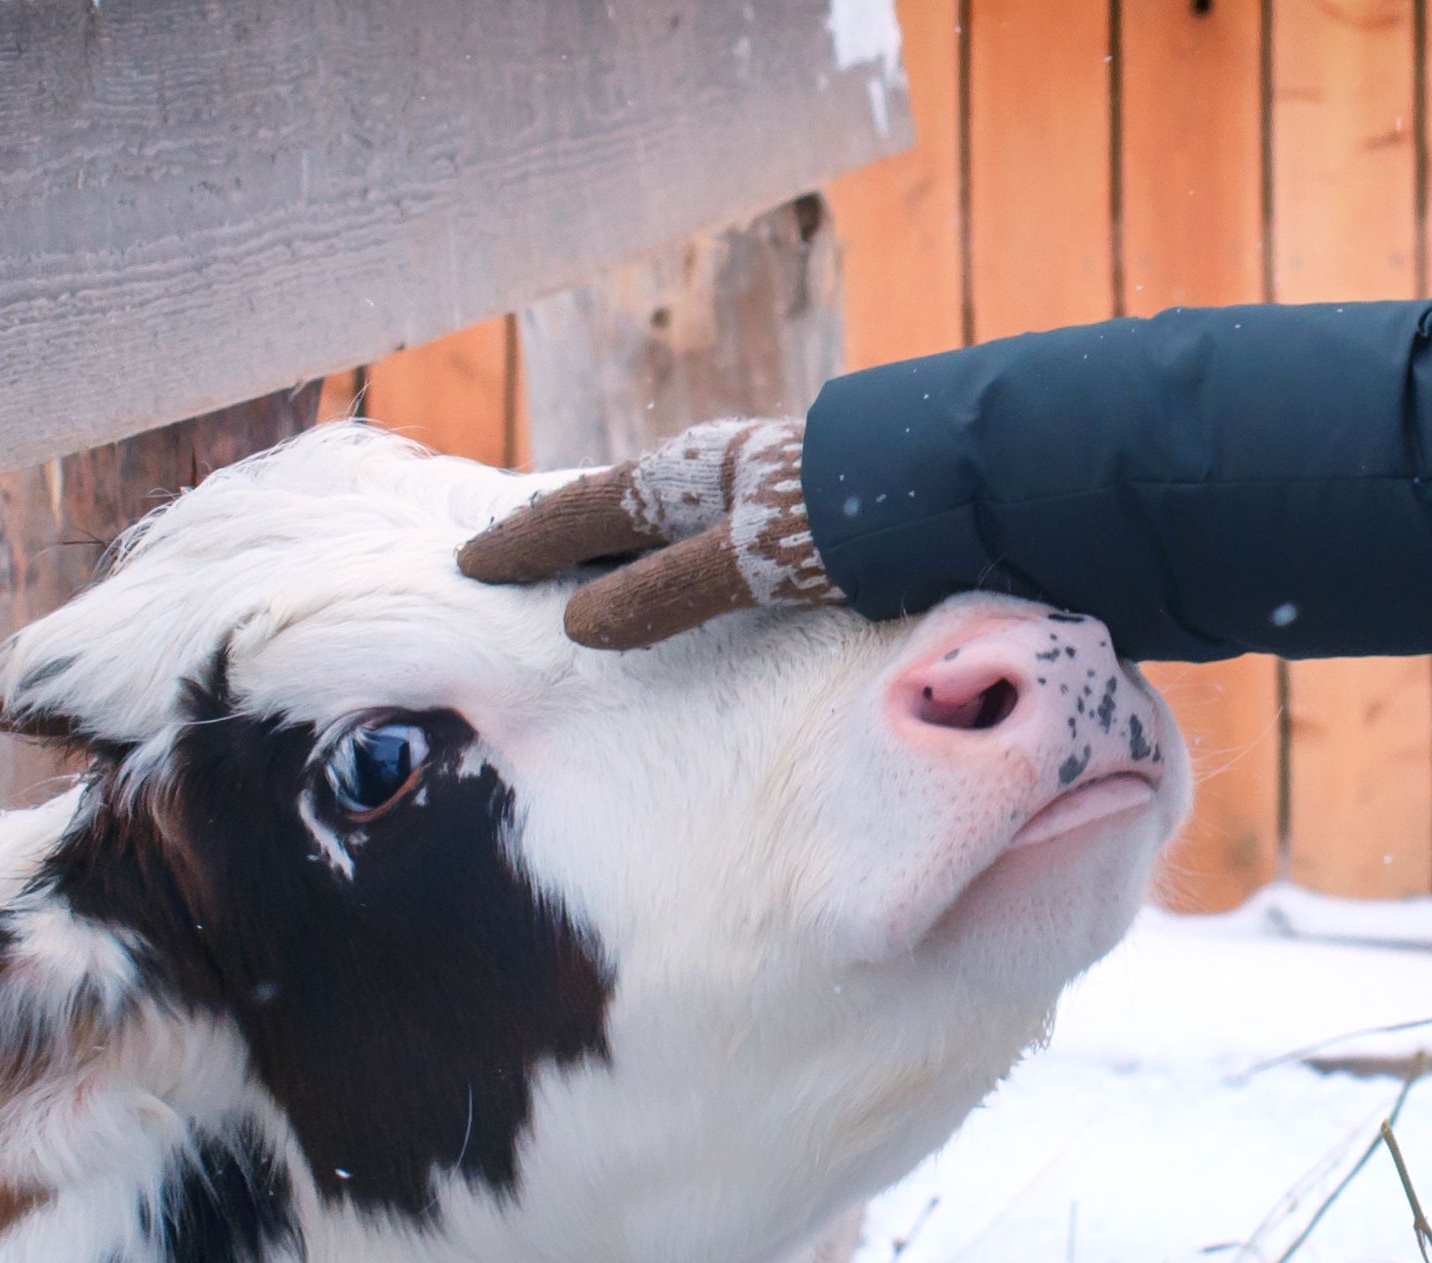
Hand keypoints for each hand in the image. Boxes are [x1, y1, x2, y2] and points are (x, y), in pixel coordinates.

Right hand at [456, 417, 839, 648]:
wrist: (960, 480)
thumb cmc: (851, 520)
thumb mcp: (749, 565)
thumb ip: (666, 594)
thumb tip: (578, 625)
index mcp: (684, 474)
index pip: (582, 510)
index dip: (526, 540)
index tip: (471, 563)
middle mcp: (711, 468)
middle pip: (616, 503)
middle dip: (563, 532)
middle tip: (513, 560)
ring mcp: (754, 481)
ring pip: (662, 513)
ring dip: (618, 541)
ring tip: (587, 567)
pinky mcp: (795, 503)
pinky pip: (703, 527)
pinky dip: (669, 550)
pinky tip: (686, 568)